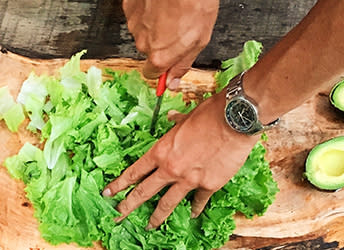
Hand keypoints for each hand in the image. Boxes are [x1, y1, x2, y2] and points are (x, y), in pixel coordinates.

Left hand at [101, 94, 257, 228]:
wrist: (235, 120)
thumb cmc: (210, 114)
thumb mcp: (186, 117)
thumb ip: (176, 123)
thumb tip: (171, 119)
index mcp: (161, 151)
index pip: (134, 172)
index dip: (119, 184)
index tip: (108, 193)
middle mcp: (171, 168)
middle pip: (144, 192)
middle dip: (128, 205)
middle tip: (118, 215)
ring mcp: (189, 180)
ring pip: (167, 203)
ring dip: (157, 217)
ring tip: (149, 226)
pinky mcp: (209, 185)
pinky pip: (198, 201)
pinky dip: (195, 208)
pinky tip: (191, 214)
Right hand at [122, 0, 217, 88]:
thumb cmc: (194, 4)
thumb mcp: (199, 40)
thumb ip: (183, 64)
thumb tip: (173, 82)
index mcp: (159, 56)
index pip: (152, 74)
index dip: (163, 68)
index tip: (169, 63)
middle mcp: (142, 42)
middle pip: (149, 50)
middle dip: (161, 43)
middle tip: (178, 29)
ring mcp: (134, 23)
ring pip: (143, 31)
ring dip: (155, 25)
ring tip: (172, 12)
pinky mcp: (129, 6)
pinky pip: (138, 15)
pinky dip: (148, 11)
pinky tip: (161, 4)